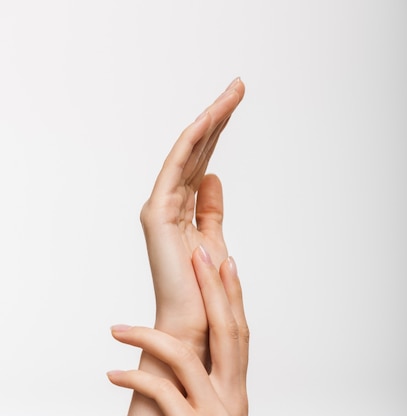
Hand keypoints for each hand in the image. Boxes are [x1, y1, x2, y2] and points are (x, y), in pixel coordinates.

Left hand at [108, 244, 249, 415]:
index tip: (225, 261)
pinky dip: (135, 378)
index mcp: (238, 394)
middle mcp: (233, 398)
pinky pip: (161, 395)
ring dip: (150, 336)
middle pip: (228, 331)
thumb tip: (189, 372)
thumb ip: (210, 397)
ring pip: (189, 357)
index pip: (239, 333)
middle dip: (214, 288)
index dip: (233, 295)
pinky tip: (113, 373)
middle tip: (202, 252)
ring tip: (116, 325)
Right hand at [140, 78, 244, 358]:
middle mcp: (168, 205)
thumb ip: (210, 210)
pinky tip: (212, 117)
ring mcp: (160, 208)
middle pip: (196, 152)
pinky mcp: (157, 214)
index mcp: (181, 212)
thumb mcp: (213, 240)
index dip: (219, 134)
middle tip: (238, 86)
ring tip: (234, 92)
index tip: (237, 106)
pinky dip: (194, 141)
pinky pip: (177, 168)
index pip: (201, 163)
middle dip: (218, 118)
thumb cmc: (203, 292)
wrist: (192, 327)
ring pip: (187, 153)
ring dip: (210, 120)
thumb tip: (214, 177)